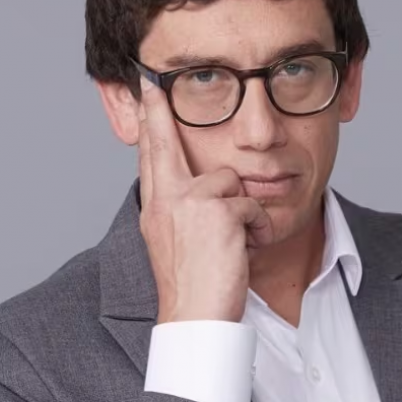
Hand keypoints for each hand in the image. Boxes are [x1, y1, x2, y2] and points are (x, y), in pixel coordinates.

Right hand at [136, 77, 273, 323]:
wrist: (195, 318)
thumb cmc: (193, 288)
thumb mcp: (176, 243)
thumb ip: (181, 211)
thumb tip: (200, 189)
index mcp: (155, 209)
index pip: (150, 157)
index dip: (148, 124)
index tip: (145, 94)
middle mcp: (165, 200)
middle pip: (165, 144)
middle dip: (158, 111)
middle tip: (153, 83)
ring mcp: (189, 202)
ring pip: (230, 180)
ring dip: (241, 213)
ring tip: (233, 246)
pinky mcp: (218, 211)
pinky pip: (251, 206)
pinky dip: (256, 230)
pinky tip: (242, 254)